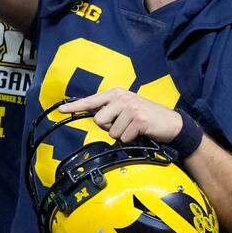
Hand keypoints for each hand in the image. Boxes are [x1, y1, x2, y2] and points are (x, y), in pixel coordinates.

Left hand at [60, 88, 182, 143]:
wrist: (171, 124)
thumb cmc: (146, 118)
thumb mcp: (126, 109)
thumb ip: (110, 110)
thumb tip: (93, 116)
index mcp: (116, 93)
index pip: (91, 101)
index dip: (74, 107)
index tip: (60, 110)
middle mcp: (121, 97)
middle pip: (99, 120)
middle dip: (110, 128)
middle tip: (125, 125)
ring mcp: (130, 107)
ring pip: (111, 131)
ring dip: (122, 135)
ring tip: (134, 129)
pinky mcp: (138, 119)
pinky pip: (123, 137)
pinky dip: (131, 139)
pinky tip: (140, 133)